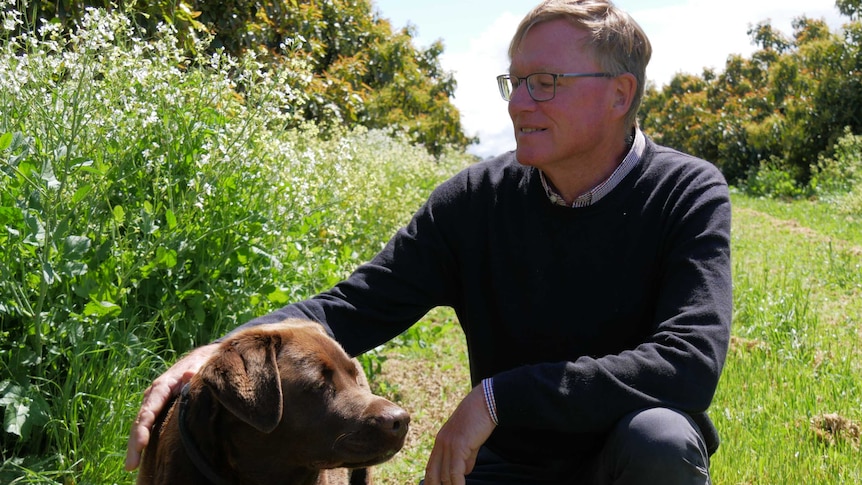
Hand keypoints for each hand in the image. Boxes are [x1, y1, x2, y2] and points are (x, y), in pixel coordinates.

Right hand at [124, 342, 219, 470]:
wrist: (202, 359)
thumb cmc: (202, 364)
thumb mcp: (200, 365)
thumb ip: (194, 372)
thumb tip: (189, 375)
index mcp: (162, 386)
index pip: (149, 410)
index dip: (143, 429)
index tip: (140, 446)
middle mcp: (154, 396)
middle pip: (140, 422)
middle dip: (134, 444)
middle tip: (131, 465)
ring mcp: (155, 403)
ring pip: (142, 425)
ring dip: (136, 445)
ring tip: (132, 466)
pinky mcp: (160, 409)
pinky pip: (149, 426)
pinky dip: (144, 440)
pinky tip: (142, 457)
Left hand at [423, 384, 496, 484]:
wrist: (485, 402)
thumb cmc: (479, 419)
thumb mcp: (470, 441)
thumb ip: (466, 457)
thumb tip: (464, 472)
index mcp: (441, 441)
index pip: (431, 468)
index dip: (431, 482)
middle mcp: (441, 443)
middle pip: (434, 474)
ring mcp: (448, 444)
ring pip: (444, 475)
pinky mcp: (458, 445)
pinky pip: (455, 471)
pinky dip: (458, 483)